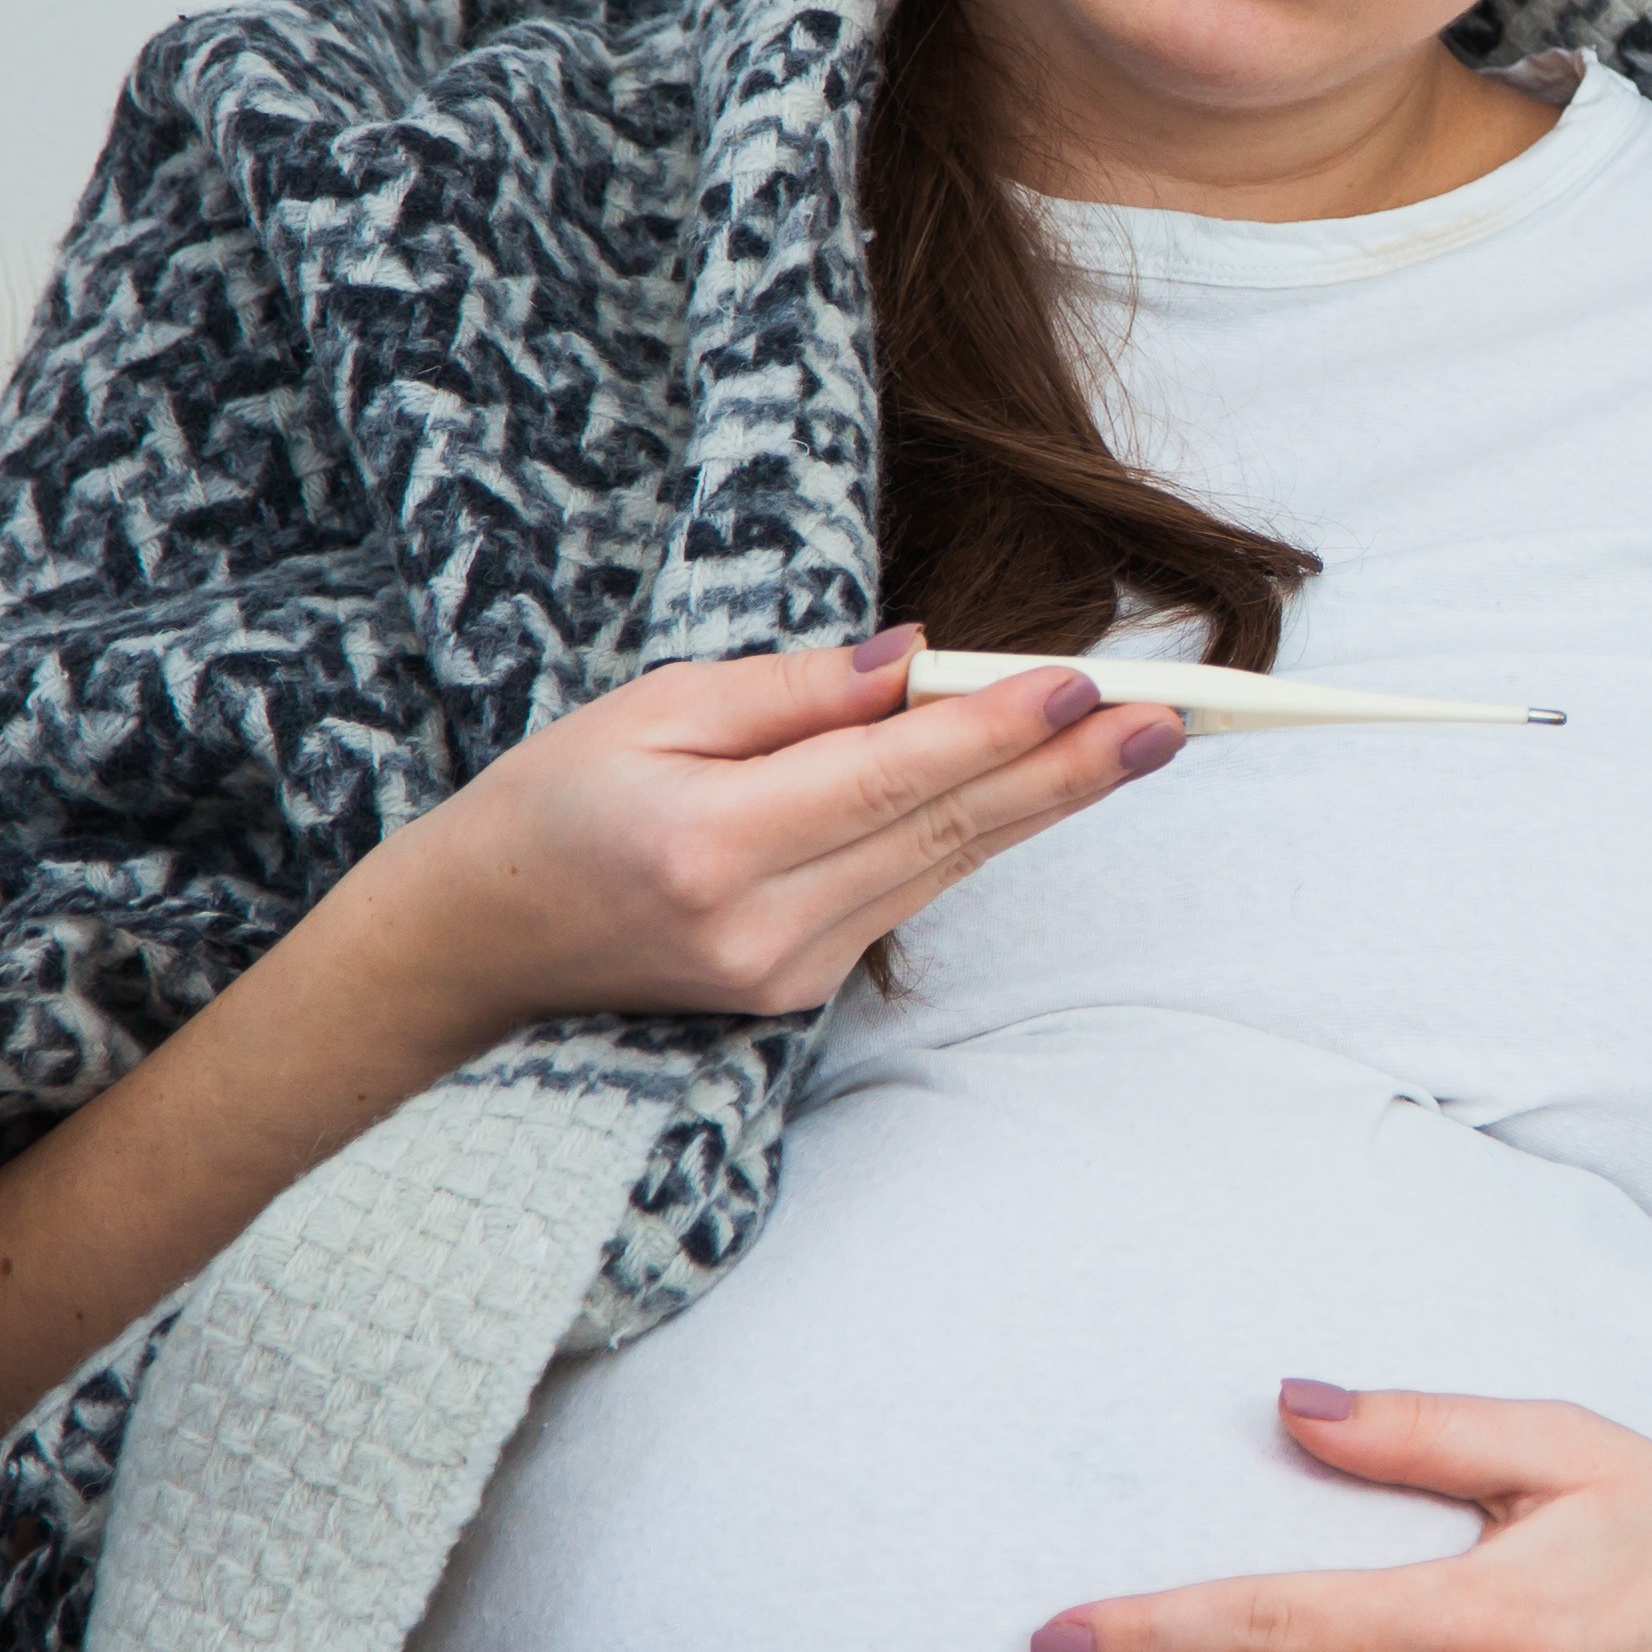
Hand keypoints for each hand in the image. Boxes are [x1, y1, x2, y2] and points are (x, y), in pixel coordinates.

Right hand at [354, 626, 1179, 1038]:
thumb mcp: (652, 708)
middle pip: (946, 833)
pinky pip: (908, 891)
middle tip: (1173, 717)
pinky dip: (974, 834)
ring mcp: (786, 975)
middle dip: (1067, 772)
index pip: (893, 780)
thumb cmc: (551, 802)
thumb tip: (921, 661)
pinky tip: (1043, 784)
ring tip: (1142, 741)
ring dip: (1045, 802)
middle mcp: (762, 929)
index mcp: (712, 848)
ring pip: (944, 868)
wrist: (478, 947)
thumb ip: (794, 693)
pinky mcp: (799, 991)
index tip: (1087, 686)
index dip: (998, 732)